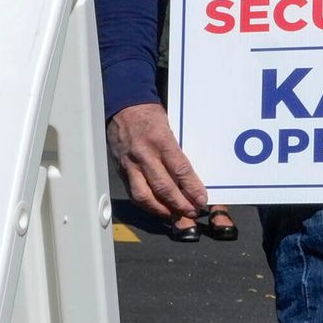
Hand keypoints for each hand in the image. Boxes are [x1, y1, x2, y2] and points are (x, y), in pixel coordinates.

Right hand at [110, 101, 216, 229]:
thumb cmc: (149, 115)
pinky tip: (157, 208)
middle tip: (191, 212)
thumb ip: (176, 151)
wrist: (122, 107)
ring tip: (174, 215)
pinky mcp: (121, 170)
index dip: (192, 188)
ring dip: (161, 209)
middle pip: (163, 186)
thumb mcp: (169, 127)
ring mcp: (130, 164)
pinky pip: (133, 193)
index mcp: (160, 140)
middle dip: (179, 203)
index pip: (179, 169)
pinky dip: (146, 204)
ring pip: (145, 195)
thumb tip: (189, 175)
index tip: (201, 199)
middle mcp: (144, 154)